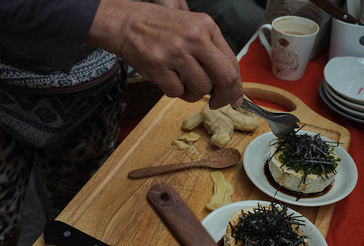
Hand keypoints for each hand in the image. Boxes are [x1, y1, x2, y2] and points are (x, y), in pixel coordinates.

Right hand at [86, 0, 242, 108]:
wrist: (126, 23)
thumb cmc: (160, 28)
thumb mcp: (192, 28)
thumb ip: (212, 52)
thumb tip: (231, 86)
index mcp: (207, 27)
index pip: (233, 63)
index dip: (237, 87)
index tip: (235, 99)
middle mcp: (194, 38)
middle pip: (225, 78)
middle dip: (225, 97)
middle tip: (217, 103)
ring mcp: (176, 52)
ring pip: (201, 89)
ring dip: (193, 93)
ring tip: (182, 81)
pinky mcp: (158, 67)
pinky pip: (177, 92)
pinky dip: (174, 91)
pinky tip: (167, 78)